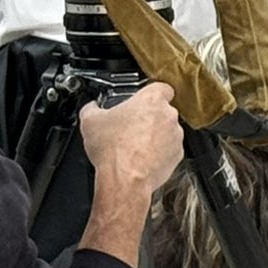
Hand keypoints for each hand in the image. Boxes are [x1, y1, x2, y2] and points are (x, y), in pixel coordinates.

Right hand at [80, 82, 182, 203]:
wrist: (124, 180)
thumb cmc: (113, 151)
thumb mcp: (90, 122)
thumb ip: (92, 109)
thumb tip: (90, 108)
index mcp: (151, 100)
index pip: (161, 87)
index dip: (150, 94)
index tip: (141, 102)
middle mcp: (168, 115)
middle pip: (162, 110)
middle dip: (149, 118)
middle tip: (132, 127)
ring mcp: (175, 135)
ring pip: (167, 131)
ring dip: (155, 136)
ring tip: (135, 146)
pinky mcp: (177, 155)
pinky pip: (170, 150)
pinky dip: (160, 153)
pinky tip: (142, 159)